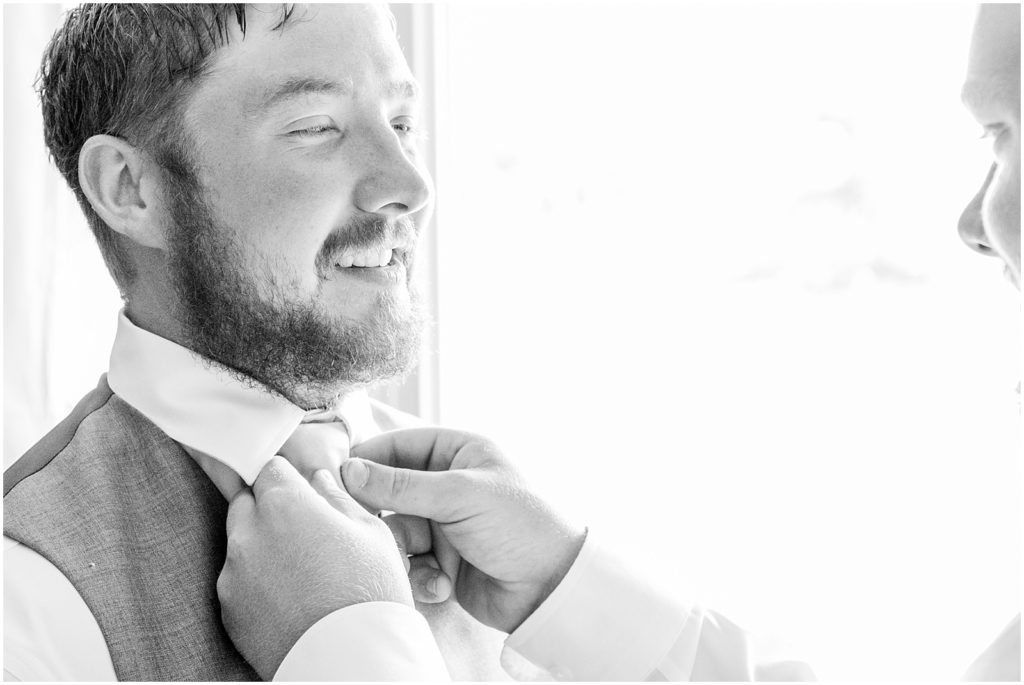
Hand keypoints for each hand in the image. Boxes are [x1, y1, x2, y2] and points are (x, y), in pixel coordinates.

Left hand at [218, 456, 413, 679]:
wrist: (353, 660)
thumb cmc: (370, 592)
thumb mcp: (371, 533)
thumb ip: (338, 499)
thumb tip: (320, 481)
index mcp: (285, 503)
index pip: (270, 468)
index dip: (288, 478)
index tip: (302, 493)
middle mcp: (249, 533)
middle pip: (246, 502)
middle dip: (269, 509)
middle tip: (304, 532)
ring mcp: (233, 574)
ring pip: (240, 542)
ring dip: (261, 545)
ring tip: (300, 571)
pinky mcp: (228, 611)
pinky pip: (237, 581)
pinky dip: (256, 583)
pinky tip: (289, 597)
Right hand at [345, 428, 586, 633]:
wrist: (552, 590)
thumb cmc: (519, 527)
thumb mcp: (460, 495)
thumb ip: (401, 485)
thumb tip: (348, 470)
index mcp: (461, 452)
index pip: (402, 445)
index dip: (370, 459)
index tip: (338, 477)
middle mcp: (451, 484)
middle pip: (392, 491)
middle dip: (385, 515)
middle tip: (371, 528)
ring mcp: (446, 523)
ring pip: (397, 530)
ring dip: (406, 551)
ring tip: (424, 562)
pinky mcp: (444, 559)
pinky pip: (412, 561)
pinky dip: (422, 575)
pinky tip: (443, 583)